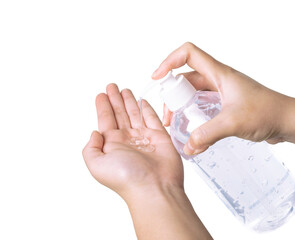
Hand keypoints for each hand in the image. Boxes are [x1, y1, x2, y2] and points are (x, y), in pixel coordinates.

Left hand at [82, 85, 182, 201]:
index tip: (101, 94)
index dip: (103, 106)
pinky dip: (147, 109)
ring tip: (124, 90)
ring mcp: (144, 138)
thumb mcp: (96, 164)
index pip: (105, 120)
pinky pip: (152, 118)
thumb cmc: (126, 178)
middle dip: (115, 100)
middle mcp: (127, 140)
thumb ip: (90, 148)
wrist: (154, 187)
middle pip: (119, 114)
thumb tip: (95, 133)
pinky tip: (142, 101)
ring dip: (129, 101)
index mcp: (112, 144)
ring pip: (134, 114)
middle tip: (111, 86)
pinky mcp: (160, 137)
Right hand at [152, 42, 294, 154]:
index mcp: (220, 74)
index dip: (169, 61)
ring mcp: (223, 92)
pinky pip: (204, 105)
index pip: (189, 54)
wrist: (288, 120)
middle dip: (173, 93)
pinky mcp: (227, 105)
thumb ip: (208, 134)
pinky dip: (195, 114)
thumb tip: (188, 146)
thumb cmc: (268, 111)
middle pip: (186, 77)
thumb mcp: (233, 122)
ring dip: (182, 105)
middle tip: (168, 114)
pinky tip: (193, 130)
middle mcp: (220, 80)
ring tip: (175, 123)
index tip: (158, 78)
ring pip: (194, 93)